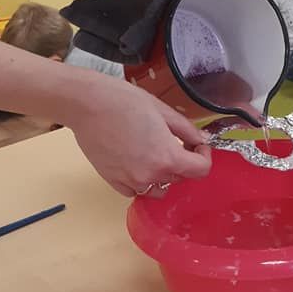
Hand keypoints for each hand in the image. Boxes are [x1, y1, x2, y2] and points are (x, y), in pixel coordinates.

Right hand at [65, 76, 210, 195]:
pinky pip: (136, 190)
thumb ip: (187, 129)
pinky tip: (136, 159)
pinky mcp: (113, 181)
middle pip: (180, 177)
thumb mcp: (163, 111)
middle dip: (183, 161)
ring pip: (158, 187)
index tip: (197, 146)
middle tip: (174, 141)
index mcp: (167, 156)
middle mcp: (150, 175)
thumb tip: (201, 139)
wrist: (88, 105)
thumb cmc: (125, 101)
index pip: (200, 170)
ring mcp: (130, 181)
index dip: (204, 157)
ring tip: (154, 151)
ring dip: (162, 174)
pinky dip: (141, 180)